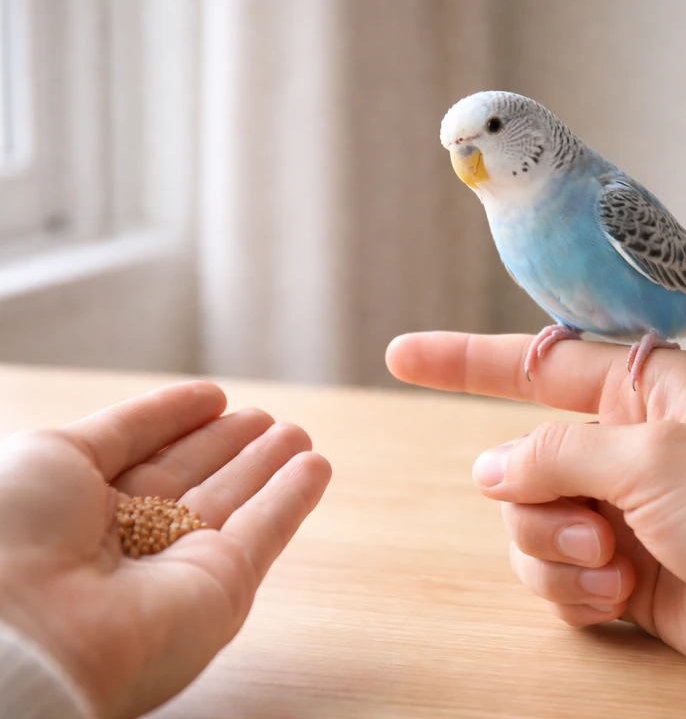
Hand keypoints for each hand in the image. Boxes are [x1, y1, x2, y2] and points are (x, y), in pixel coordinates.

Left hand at [0, 381, 330, 718]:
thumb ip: (125, 431)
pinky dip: (292, 500)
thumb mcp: (54, 454)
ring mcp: (177, 568)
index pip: (141, 455)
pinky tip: (314, 467)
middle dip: (231, 445)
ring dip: (269, 467)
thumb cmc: (13, 534)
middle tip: (266, 418)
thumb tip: (184, 410)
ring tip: (297, 433)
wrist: (23, 629)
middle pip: (193, 480)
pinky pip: (264, 533)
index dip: (177, 423)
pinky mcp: (222, 590)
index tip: (213, 397)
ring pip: (234, 503)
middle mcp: (128, 541)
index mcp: (75, 508)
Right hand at [386, 332, 685, 693]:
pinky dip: (574, 590)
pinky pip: (553, 575)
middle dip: (538, 502)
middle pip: (520, 463)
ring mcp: (620, 510)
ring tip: (616, 565)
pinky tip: (620, 596)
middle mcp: (625, 445)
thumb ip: (558, 454)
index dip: (462, 362)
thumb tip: (491, 469)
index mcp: (642, 389)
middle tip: (596, 525)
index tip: (399, 355)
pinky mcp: (621, 570)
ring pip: (528, 524)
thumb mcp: (652, 457)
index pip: (534, 366)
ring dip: (558, 551)